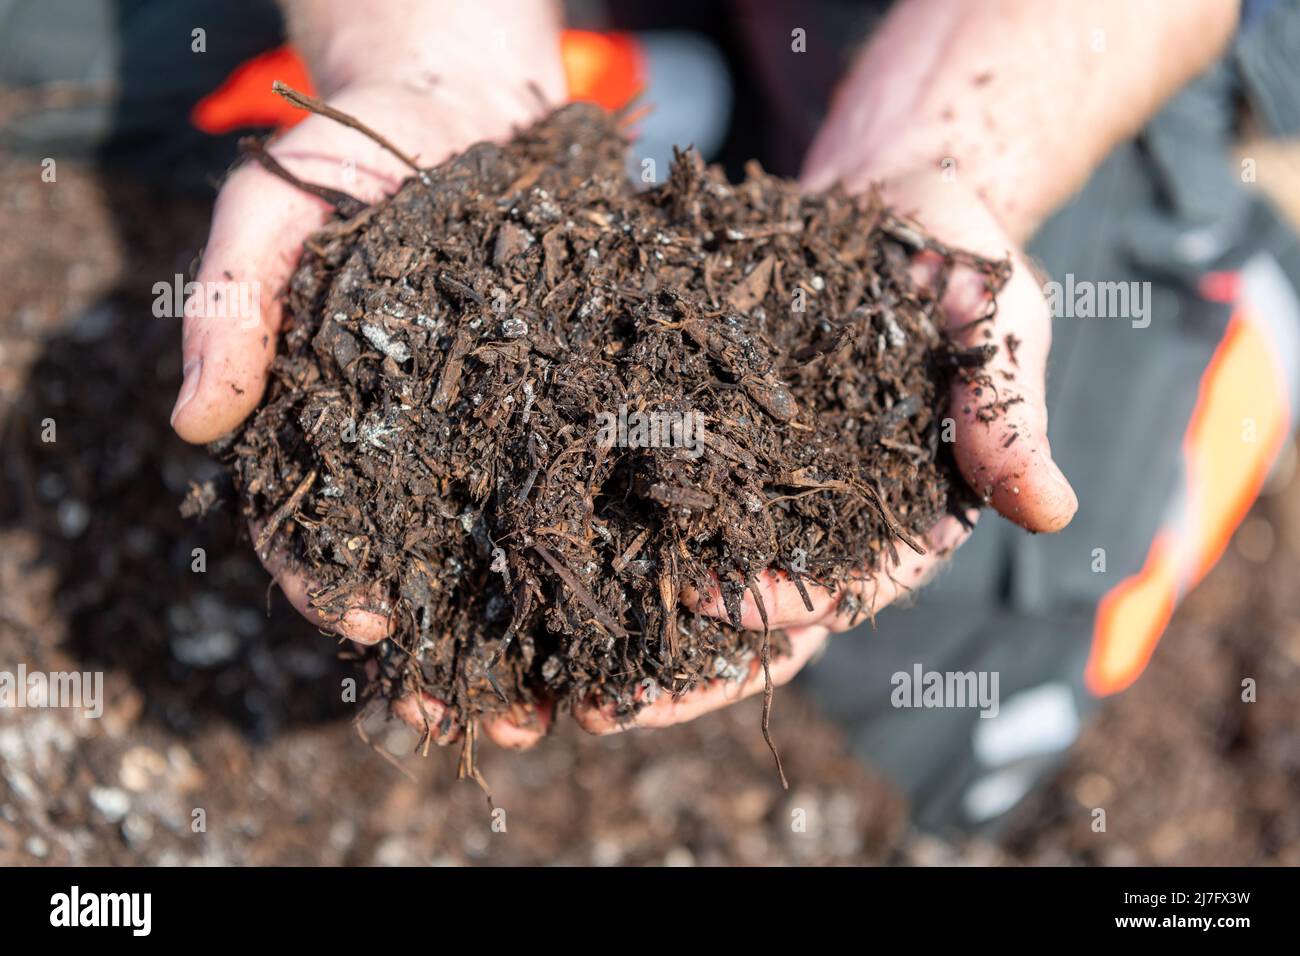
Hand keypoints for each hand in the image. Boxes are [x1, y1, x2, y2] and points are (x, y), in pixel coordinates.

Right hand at [171, 78, 558, 747]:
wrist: (458, 104)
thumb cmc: (351, 154)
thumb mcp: (273, 208)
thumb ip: (231, 305)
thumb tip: (192, 426)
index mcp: (331, 425)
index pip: (313, 530)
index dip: (330, 581)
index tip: (370, 618)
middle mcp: (412, 447)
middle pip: (420, 570)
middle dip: (447, 649)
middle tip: (483, 716)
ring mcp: (492, 433)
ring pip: (506, 553)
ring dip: (533, 633)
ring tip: (566, 697)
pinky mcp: (566, 404)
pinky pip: (583, 485)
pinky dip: (604, 547)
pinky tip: (636, 597)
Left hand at [570, 166, 1077, 733]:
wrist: (886, 199)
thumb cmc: (954, 257)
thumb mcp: (996, 318)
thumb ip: (1007, 410)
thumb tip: (1052, 510)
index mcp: (904, 515)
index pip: (844, 587)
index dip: (783, 604)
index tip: (716, 603)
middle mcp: (827, 520)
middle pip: (753, 618)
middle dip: (684, 668)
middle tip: (603, 706)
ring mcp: (762, 488)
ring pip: (692, 579)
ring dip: (629, 629)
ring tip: (550, 670)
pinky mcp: (708, 443)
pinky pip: (653, 503)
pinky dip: (603, 540)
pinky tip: (536, 563)